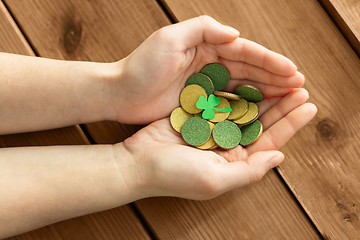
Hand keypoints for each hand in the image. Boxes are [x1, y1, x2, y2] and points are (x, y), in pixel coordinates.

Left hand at [105, 16, 303, 123]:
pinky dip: (246, 106)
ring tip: (289, 98)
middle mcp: (209, 63)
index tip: (292, 71)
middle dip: (274, 77)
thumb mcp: (169, 38)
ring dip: (265, 91)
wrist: (119, 93)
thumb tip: (236, 34)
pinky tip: (262, 111)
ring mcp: (205, 84)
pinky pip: (228, 103)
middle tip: (300, 86)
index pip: (244, 53)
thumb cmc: (141, 65)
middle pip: (248, 70)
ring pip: (242, 87)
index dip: (270, 62)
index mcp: (205, 46)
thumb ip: (203, 28)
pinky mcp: (199, 103)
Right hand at [119, 88, 316, 199]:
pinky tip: (249, 77)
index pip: (270, 142)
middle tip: (300, 86)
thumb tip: (280, 157)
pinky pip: (223, 101)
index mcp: (235, 163)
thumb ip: (249, 172)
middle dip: (281, 105)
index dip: (290, 124)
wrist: (137, 162)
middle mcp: (227, 146)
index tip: (308, 106)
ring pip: (244, 109)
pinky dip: (236, 90)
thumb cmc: (175, 175)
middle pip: (260, 122)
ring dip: (262, 94)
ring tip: (280, 79)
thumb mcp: (215, 180)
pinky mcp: (198, 116)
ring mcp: (213, 129)